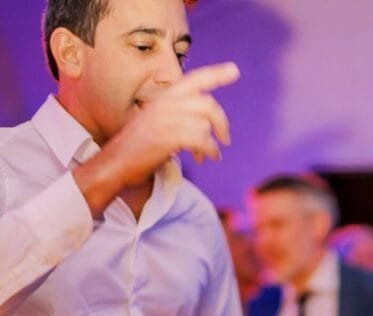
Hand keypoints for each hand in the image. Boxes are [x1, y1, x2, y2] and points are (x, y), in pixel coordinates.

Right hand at [74, 63, 239, 213]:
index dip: (216, 74)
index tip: (234, 70)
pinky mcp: (165, 137)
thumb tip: (203, 126)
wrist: (114, 164)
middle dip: (222, 122)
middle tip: (226, 139)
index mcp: (163, 99)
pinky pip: (199, 138)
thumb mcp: (155, 125)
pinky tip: (205, 158)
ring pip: (204, 122)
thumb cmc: (136, 150)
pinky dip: (208, 150)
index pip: (194, 80)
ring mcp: (164, 119)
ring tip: (209, 155)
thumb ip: (176, 119)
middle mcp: (164, 104)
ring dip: (213, 142)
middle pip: (207, 104)